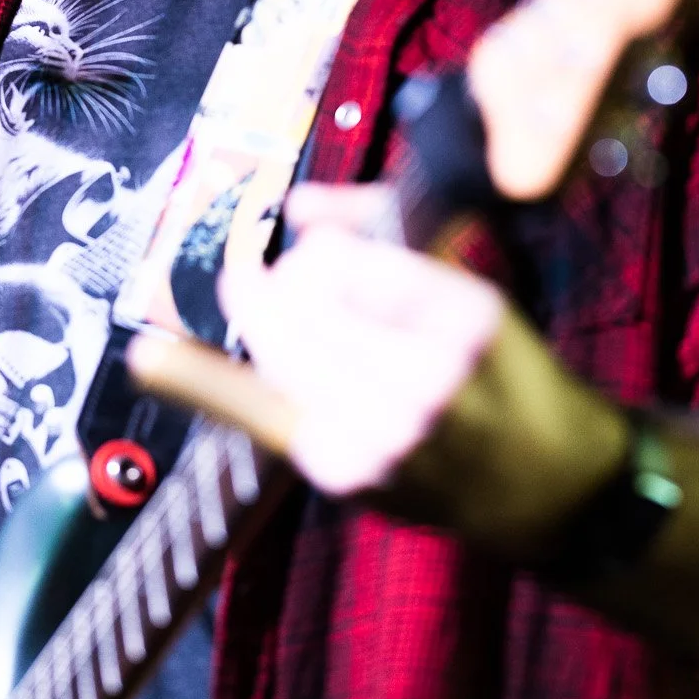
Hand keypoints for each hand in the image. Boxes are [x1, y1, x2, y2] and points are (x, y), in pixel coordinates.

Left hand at [128, 184, 628, 558]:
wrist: (546, 490)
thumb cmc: (510, 375)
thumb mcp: (474, 287)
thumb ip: (383, 234)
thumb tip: (294, 208)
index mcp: (464, 319)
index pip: (347, 261)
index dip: (322, 251)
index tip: (322, 251)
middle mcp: (422, 382)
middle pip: (300, 301)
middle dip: (281, 279)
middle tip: (291, 277)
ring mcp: (380, 436)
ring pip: (276, 347)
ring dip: (267, 315)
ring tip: (286, 311)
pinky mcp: (345, 476)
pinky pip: (260, 408)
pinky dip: (201, 379)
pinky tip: (152, 358)